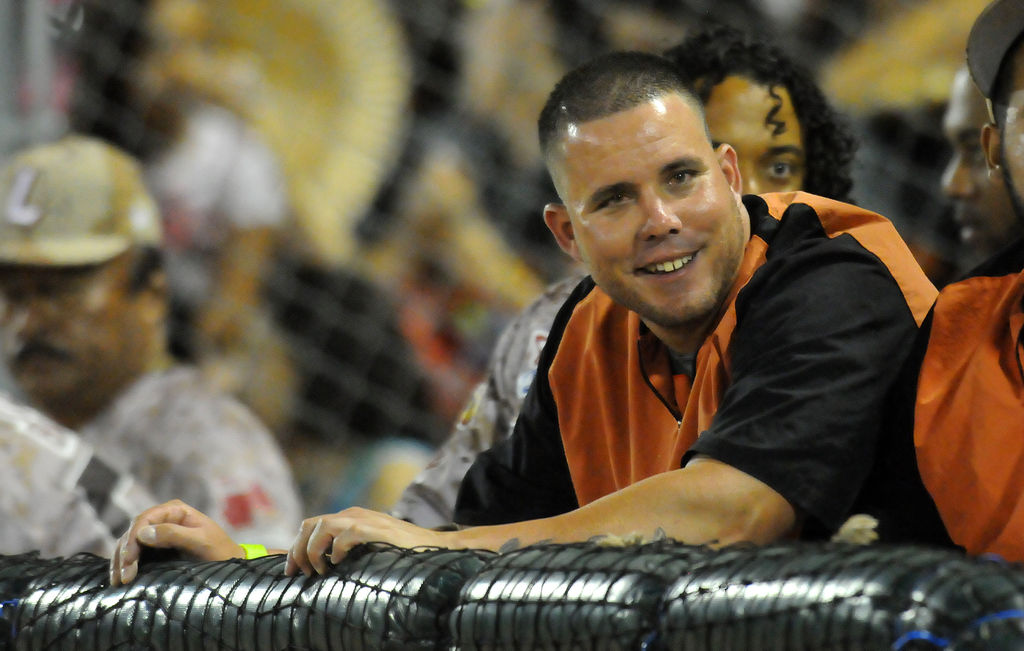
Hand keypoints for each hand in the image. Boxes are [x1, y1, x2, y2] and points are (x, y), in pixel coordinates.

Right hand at [110, 499, 243, 585]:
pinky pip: (134, 554)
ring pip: (130, 543)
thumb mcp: (201, 541)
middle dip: (125, 553)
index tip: (129, 559)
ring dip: (121, 561)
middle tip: (123, 577)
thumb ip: (175, 534)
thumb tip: (144, 533)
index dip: (133, 538)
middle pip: (133, 531)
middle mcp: (162, 518)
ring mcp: (157, 533)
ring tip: (119, 581)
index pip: (145, 519)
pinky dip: (125, 565)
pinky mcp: (154, 549)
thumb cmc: (219, 550)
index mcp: (174, 510)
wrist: (228, 564)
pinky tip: (120, 579)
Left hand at [284, 507, 447, 576]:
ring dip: (315, 549)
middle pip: (310, 524)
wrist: (432, 546)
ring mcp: (365, 519)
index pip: (311, 525)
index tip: (292, 570)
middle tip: (299, 572)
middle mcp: (353, 514)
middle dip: (298, 549)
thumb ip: (348, 548)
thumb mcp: (368, 547)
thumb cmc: (400, 551)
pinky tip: (341, 562)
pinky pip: (346, 534)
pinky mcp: (375, 529)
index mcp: (349, 517)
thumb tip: (323, 566)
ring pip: (323, 526)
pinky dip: (338, 548)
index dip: (297, 547)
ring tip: (319, 570)